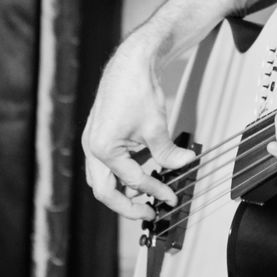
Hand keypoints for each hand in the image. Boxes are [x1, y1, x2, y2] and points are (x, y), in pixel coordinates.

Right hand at [81, 37, 197, 219]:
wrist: (130, 63)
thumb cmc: (137, 88)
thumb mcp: (157, 126)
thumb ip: (168, 153)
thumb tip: (184, 166)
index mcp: (103, 148)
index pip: (132, 181)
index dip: (155, 192)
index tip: (171, 198)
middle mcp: (92, 148)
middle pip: (104, 192)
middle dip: (127, 206)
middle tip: (149, 213)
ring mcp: (92, 143)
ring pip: (102, 180)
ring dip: (123, 191)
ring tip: (148, 195)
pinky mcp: (99, 138)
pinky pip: (107, 166)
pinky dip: (123, 175)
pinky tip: (143, 175)